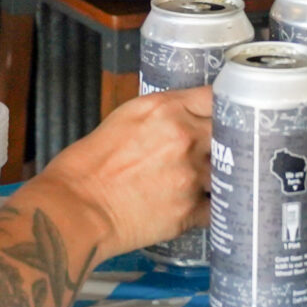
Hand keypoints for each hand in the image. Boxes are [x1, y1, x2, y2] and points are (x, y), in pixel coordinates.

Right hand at [33, 86, 211, 252]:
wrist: (76, 208)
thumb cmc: (87, 165)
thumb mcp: (124, 119)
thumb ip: (162, 115)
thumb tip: (185, 119)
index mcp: (165, 109)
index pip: (214, 97)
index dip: (223, 106)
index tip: (226, 113)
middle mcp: (184, 138)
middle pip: (230, 133)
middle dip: (227, 141)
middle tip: (222, 148)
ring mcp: (191, 175)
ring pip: (227, 171)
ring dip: (219, 175)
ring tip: (207, 179)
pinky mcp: (190, 209)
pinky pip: (216, 205)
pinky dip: (209, 206)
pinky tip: (198, 204)